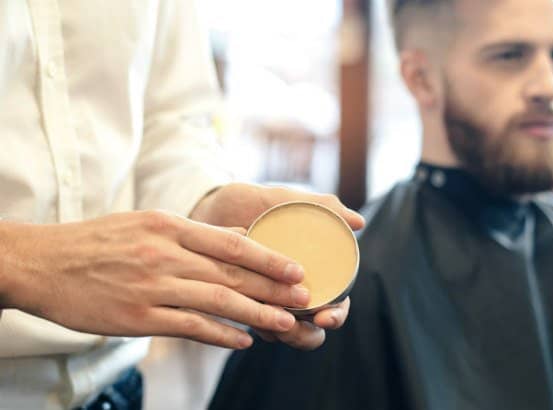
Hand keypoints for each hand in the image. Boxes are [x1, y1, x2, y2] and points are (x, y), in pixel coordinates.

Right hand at [0, 210, 314, 349]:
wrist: (45, 264)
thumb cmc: (99, 242)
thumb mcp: (146, 223)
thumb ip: (192, 234)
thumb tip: (238, 241)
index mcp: (170, 226)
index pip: (233, 242)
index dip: (270, 257)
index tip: (298, 269)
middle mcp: (166, 255)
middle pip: (233, 273)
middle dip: (275, 288)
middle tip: (306, 298)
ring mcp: (153, 287)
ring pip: (218, 301)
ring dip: (258, 314)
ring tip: (287, 323)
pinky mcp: (139, 318)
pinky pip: (190, 327)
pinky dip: (221, 335)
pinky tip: (243, 341)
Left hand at [189, 183, 363, 349]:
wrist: (205, 203)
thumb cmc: (249, 201)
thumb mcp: (284, 199)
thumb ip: (323, 207)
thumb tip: (360, 223)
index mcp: (313, 271)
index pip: (336, 305)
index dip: (335, 316)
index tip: (324, 317)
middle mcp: (292, 291)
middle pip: (311, 331)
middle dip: (305, 335)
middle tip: (292, 325)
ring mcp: (266, 301)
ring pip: (282, 334)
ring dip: (280, 334)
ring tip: (267, 320)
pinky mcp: (239, 304)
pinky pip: (251, 325)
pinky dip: (253, 324)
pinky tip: (244, 312)